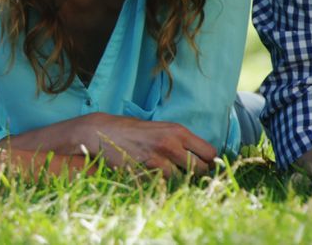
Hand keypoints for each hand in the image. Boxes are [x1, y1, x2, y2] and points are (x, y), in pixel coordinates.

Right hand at [71, 113, 215, 174]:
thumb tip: (201, 157)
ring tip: (164, 173)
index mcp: (178, 131)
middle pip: (201, 169)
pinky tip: (150, 174)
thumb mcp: (159, 128)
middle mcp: (171, 144)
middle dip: (195, 174)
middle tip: (184, 172)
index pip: (210, 153)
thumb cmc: (131, 130)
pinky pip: (162, 184)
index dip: (207, 161)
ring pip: (182, 179)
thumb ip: (179, 140)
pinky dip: (159, 183)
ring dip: (176, 180)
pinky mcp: (144, 171)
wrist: (100, 132)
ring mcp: (157, 159)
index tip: (200, 164)